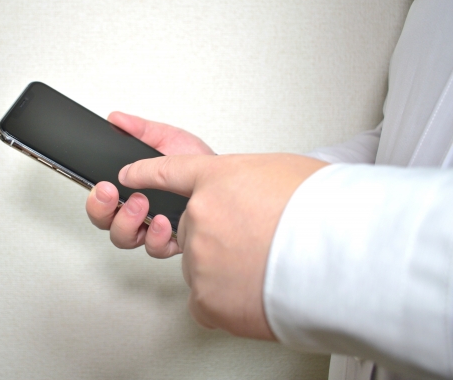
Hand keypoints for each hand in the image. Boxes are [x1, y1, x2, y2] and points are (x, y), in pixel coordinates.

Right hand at [85, 112, 213, 253]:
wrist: (227, 177)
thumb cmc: (198, 161)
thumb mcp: (167, 139)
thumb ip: (140, 130)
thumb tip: (116, 119)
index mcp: (132, 188)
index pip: (102, 201)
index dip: (95, 198)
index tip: (102, 186)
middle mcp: (138, 212)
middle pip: (106, 223)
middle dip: (103, 210)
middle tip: (113, 194)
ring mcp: (154, 227)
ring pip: (125, 239)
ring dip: (127, 222)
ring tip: (141, 203)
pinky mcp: (174, 240)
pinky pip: (156, 249)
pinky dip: (156, 237)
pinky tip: (163, 221)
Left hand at [118, 153, 327, 338]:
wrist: (344, 254)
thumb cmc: (325, 211)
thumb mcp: (286, 171)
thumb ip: (251, 181)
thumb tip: (250, 196)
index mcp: (217, 177)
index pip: (168, 171)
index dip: (147, 173)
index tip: (130, 176)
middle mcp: (200, 215)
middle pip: (188, 228)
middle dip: (213, 237)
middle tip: (250, 244)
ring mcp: (200, 257)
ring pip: (200, 267)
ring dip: (225, 271)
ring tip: (265, 268)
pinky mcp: (205, 298)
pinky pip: (205, 302)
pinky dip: (227, 302)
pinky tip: (254, 292)